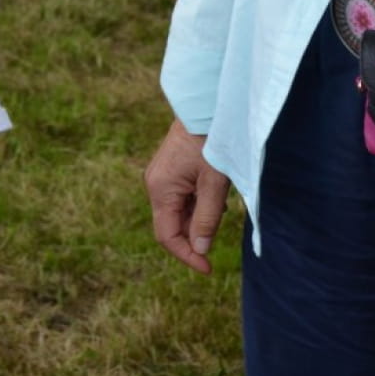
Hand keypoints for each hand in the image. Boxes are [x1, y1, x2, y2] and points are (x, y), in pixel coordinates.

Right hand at [145, 118, 229, 273]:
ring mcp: (160, 177)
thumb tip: (200, 250)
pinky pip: (180, 198)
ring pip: (177, 212)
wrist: (204, 107)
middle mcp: (154, 185)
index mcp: (160, 190)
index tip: (208, 268)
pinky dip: (196, 205)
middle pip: (171, 225)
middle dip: (193, 237)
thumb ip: (206, 219)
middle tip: (218, 239)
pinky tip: (214, 196)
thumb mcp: (214, 184)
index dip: (187, 255)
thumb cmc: (210, 142)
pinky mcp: (169, 171)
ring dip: (197, 219)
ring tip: (220, 208)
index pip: (167, 236)